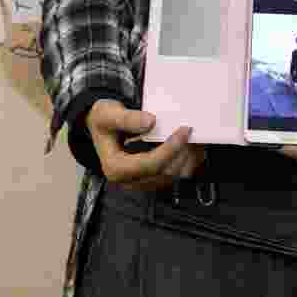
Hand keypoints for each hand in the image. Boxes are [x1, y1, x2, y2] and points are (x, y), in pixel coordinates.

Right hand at [86, 99, 206, 190]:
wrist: (102, 127)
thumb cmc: (103, 121)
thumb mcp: (107, 114)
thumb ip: (127, 118)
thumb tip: (150, 122)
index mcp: (116, 168)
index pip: (150, 164)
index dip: (171, 148)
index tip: (184, 130)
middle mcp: (129, 180)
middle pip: (165, 173)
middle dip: (183, 152)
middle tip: (193, 132)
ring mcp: (142, 182)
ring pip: (174, 177)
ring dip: (188, 158)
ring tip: (194, 137)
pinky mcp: (152, 179)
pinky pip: (176, 175)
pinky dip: (186, 161)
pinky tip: (190, 145)